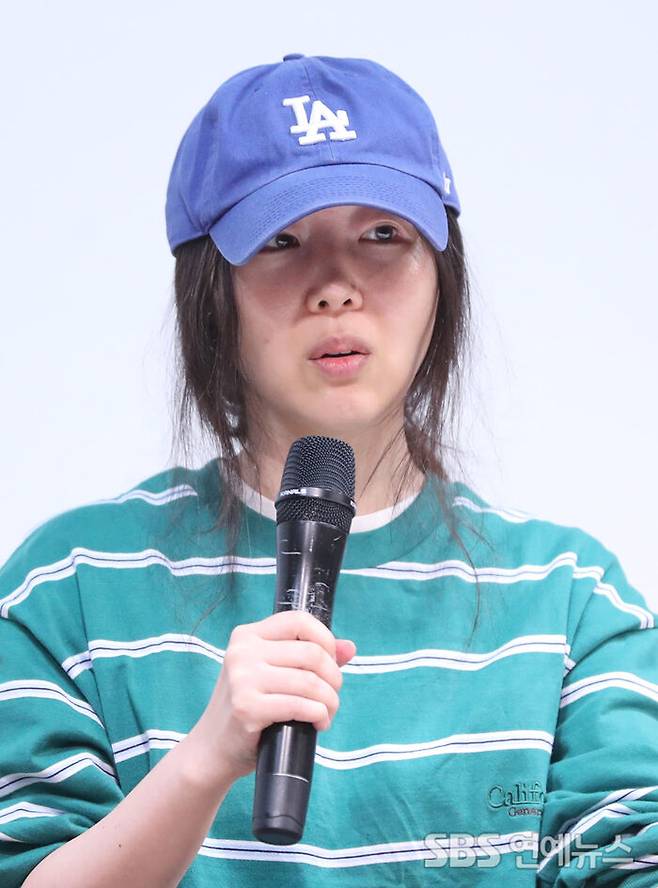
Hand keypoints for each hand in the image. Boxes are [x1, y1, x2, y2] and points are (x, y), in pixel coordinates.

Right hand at [189, 610, 355, 784]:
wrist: (213, 748)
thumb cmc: (249, 707)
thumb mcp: (274, 674)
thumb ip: (309, 656)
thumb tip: (350, 647)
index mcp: (247, 635)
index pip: (299, 620)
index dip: (325, 639)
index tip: (331, 661)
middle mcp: (242, 651)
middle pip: (311, 653)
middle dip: (333, 678)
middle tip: (332, 696)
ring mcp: (242, 679)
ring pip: (310, 682)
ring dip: (330, 701)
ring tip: (327, 712)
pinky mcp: (247, 707)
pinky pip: (300, 706)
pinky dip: (319, 715)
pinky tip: (318, 724)